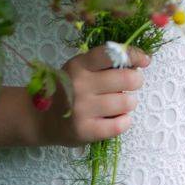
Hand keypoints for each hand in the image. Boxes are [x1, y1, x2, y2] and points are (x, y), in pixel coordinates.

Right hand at [33, 42, 150, 147]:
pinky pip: (120, 125)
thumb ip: (102, 65)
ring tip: (119, 103)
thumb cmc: (66, 90)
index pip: (112, 54)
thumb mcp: (78, 69)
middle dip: (136, 80)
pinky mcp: (85, 130)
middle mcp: (79, 85)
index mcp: (79, 65)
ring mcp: (82, 109)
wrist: (40, 119)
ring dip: (129, 102)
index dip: (133, 55)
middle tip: (131, 84)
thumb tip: (136, 62)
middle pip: (127, 78)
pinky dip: (124, 121)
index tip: (144, 60)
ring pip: (127, 102)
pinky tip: (117, 118)